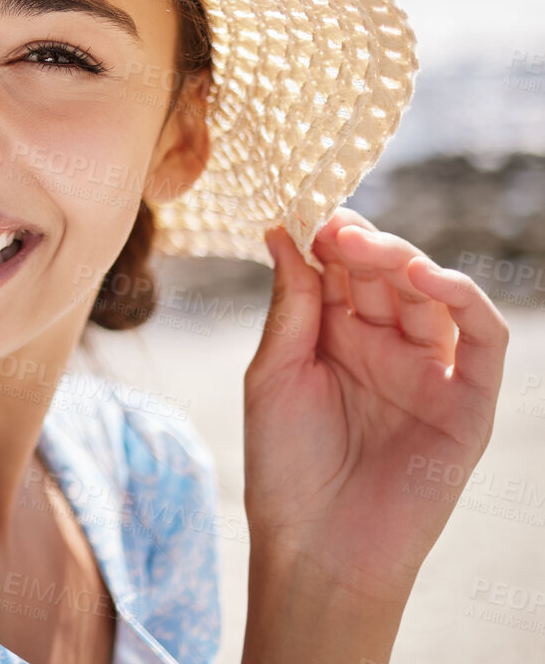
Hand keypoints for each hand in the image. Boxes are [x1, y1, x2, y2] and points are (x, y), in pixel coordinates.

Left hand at [240, 208, 506, 657]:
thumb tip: (283, 231)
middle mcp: (385, 348)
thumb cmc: (285, 464)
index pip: (344, 270)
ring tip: (368, 248)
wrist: (314, 547)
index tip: (306, 212)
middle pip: (387, 275)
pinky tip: (429, 278)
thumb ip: (291, 305)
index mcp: (335, 337)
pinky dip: (464, 301)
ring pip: (434, 297)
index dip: (330, 238)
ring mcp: (429, 373)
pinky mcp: (468, 405)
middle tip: (335, 228)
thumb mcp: (275, 372)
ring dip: (407, 262)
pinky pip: (483, 341)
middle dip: (363, 245)